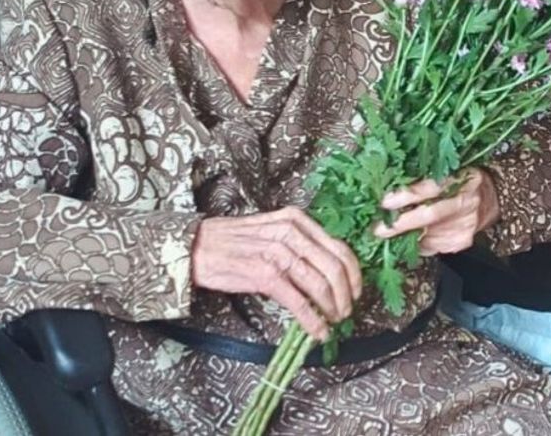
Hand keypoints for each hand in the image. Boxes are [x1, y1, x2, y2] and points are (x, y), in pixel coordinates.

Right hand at [190, 207, 360, 340]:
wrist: (195, 247)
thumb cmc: (233, 242)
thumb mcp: (271, 232)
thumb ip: (298, 245)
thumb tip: (325, 273)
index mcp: (296, 219)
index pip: (339, 247)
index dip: (353, 274)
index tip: (356, 292)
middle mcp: (291, 232)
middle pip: (334, 267)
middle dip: (346, 295)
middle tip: (346, 312)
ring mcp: (278, 252)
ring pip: (320, 284)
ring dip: (332, 309)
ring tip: (332, 322)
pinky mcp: (264, 274)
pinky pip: (298, 301)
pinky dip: (312, 319)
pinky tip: (317, 331)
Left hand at [373, 168, 500, 254]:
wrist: (492, 200)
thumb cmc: (463, 181)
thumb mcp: (449, 170)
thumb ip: (425, 176)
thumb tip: (389, 182)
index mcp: (462, 178)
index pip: (432, 187)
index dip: (408, 194)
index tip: (385, 201)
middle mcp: (465, 202)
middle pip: (429, 215)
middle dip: (400, 223)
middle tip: (378, 228)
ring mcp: (464, 225)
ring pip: (426, 234)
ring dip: (403, 236)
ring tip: (386, 232)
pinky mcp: (460, 242)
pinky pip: (430, 246)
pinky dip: (416, 242)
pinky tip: (410, 237)